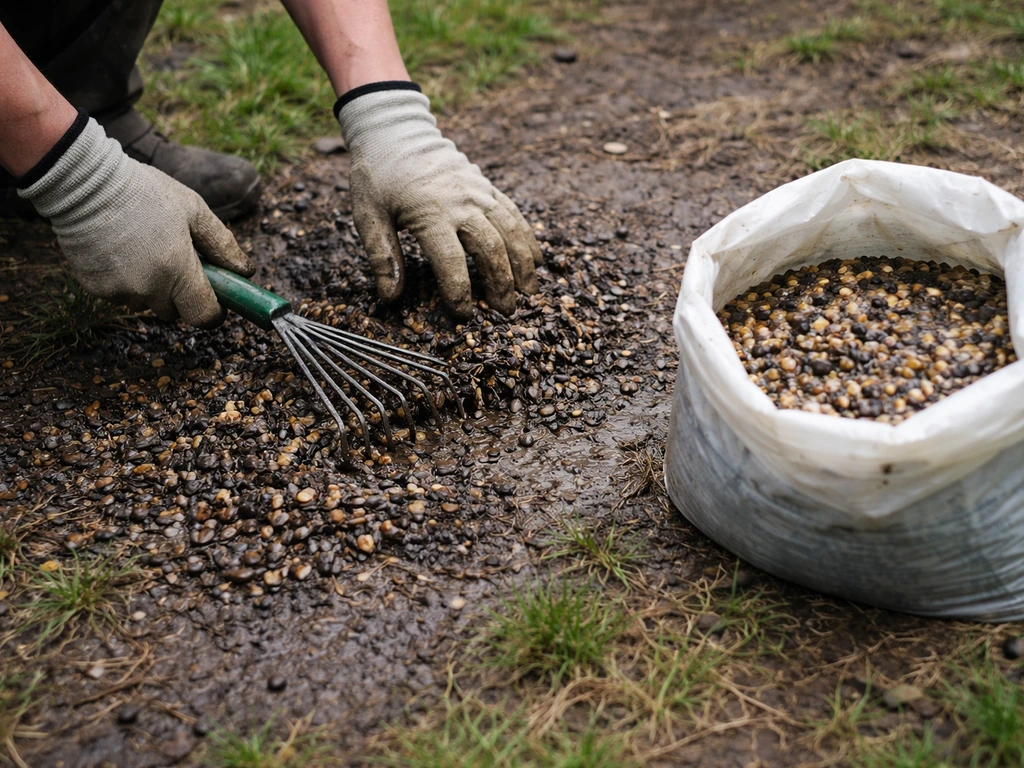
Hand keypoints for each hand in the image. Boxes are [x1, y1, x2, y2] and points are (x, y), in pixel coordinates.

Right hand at [19, 117, 254, 327]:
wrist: (84, 183)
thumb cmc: (145, 192)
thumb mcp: (193, 210)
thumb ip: (222, 244)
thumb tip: (245, 271)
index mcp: (177, 271)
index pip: (204, 316)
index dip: (214, 312)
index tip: (216, 301)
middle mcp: (148, 288)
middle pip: (175, 311)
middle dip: (181, 294)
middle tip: (177, 261)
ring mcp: (119, 291)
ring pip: (146, 303)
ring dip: (152, 287)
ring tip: (144, 248)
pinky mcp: (95, 288)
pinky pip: (121, 295)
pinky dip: (126, 280)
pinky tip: (121, 250)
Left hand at [336, 86, 541, 317]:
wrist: (396, 131)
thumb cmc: (378, 178)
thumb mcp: (368, 216)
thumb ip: (382, 257)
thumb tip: (390, 297)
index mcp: (430, 213)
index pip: (451, 261)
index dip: (459, 292)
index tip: (463, 315)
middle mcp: (461, 203)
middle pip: (491, 249)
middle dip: (501, 284)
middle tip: (505, 312)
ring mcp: (478, 192)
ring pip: (510, 232)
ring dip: (523, 265)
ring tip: (529, 293)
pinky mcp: (487, 186)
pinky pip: (513, 214)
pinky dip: (527, 238)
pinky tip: (536, 259)